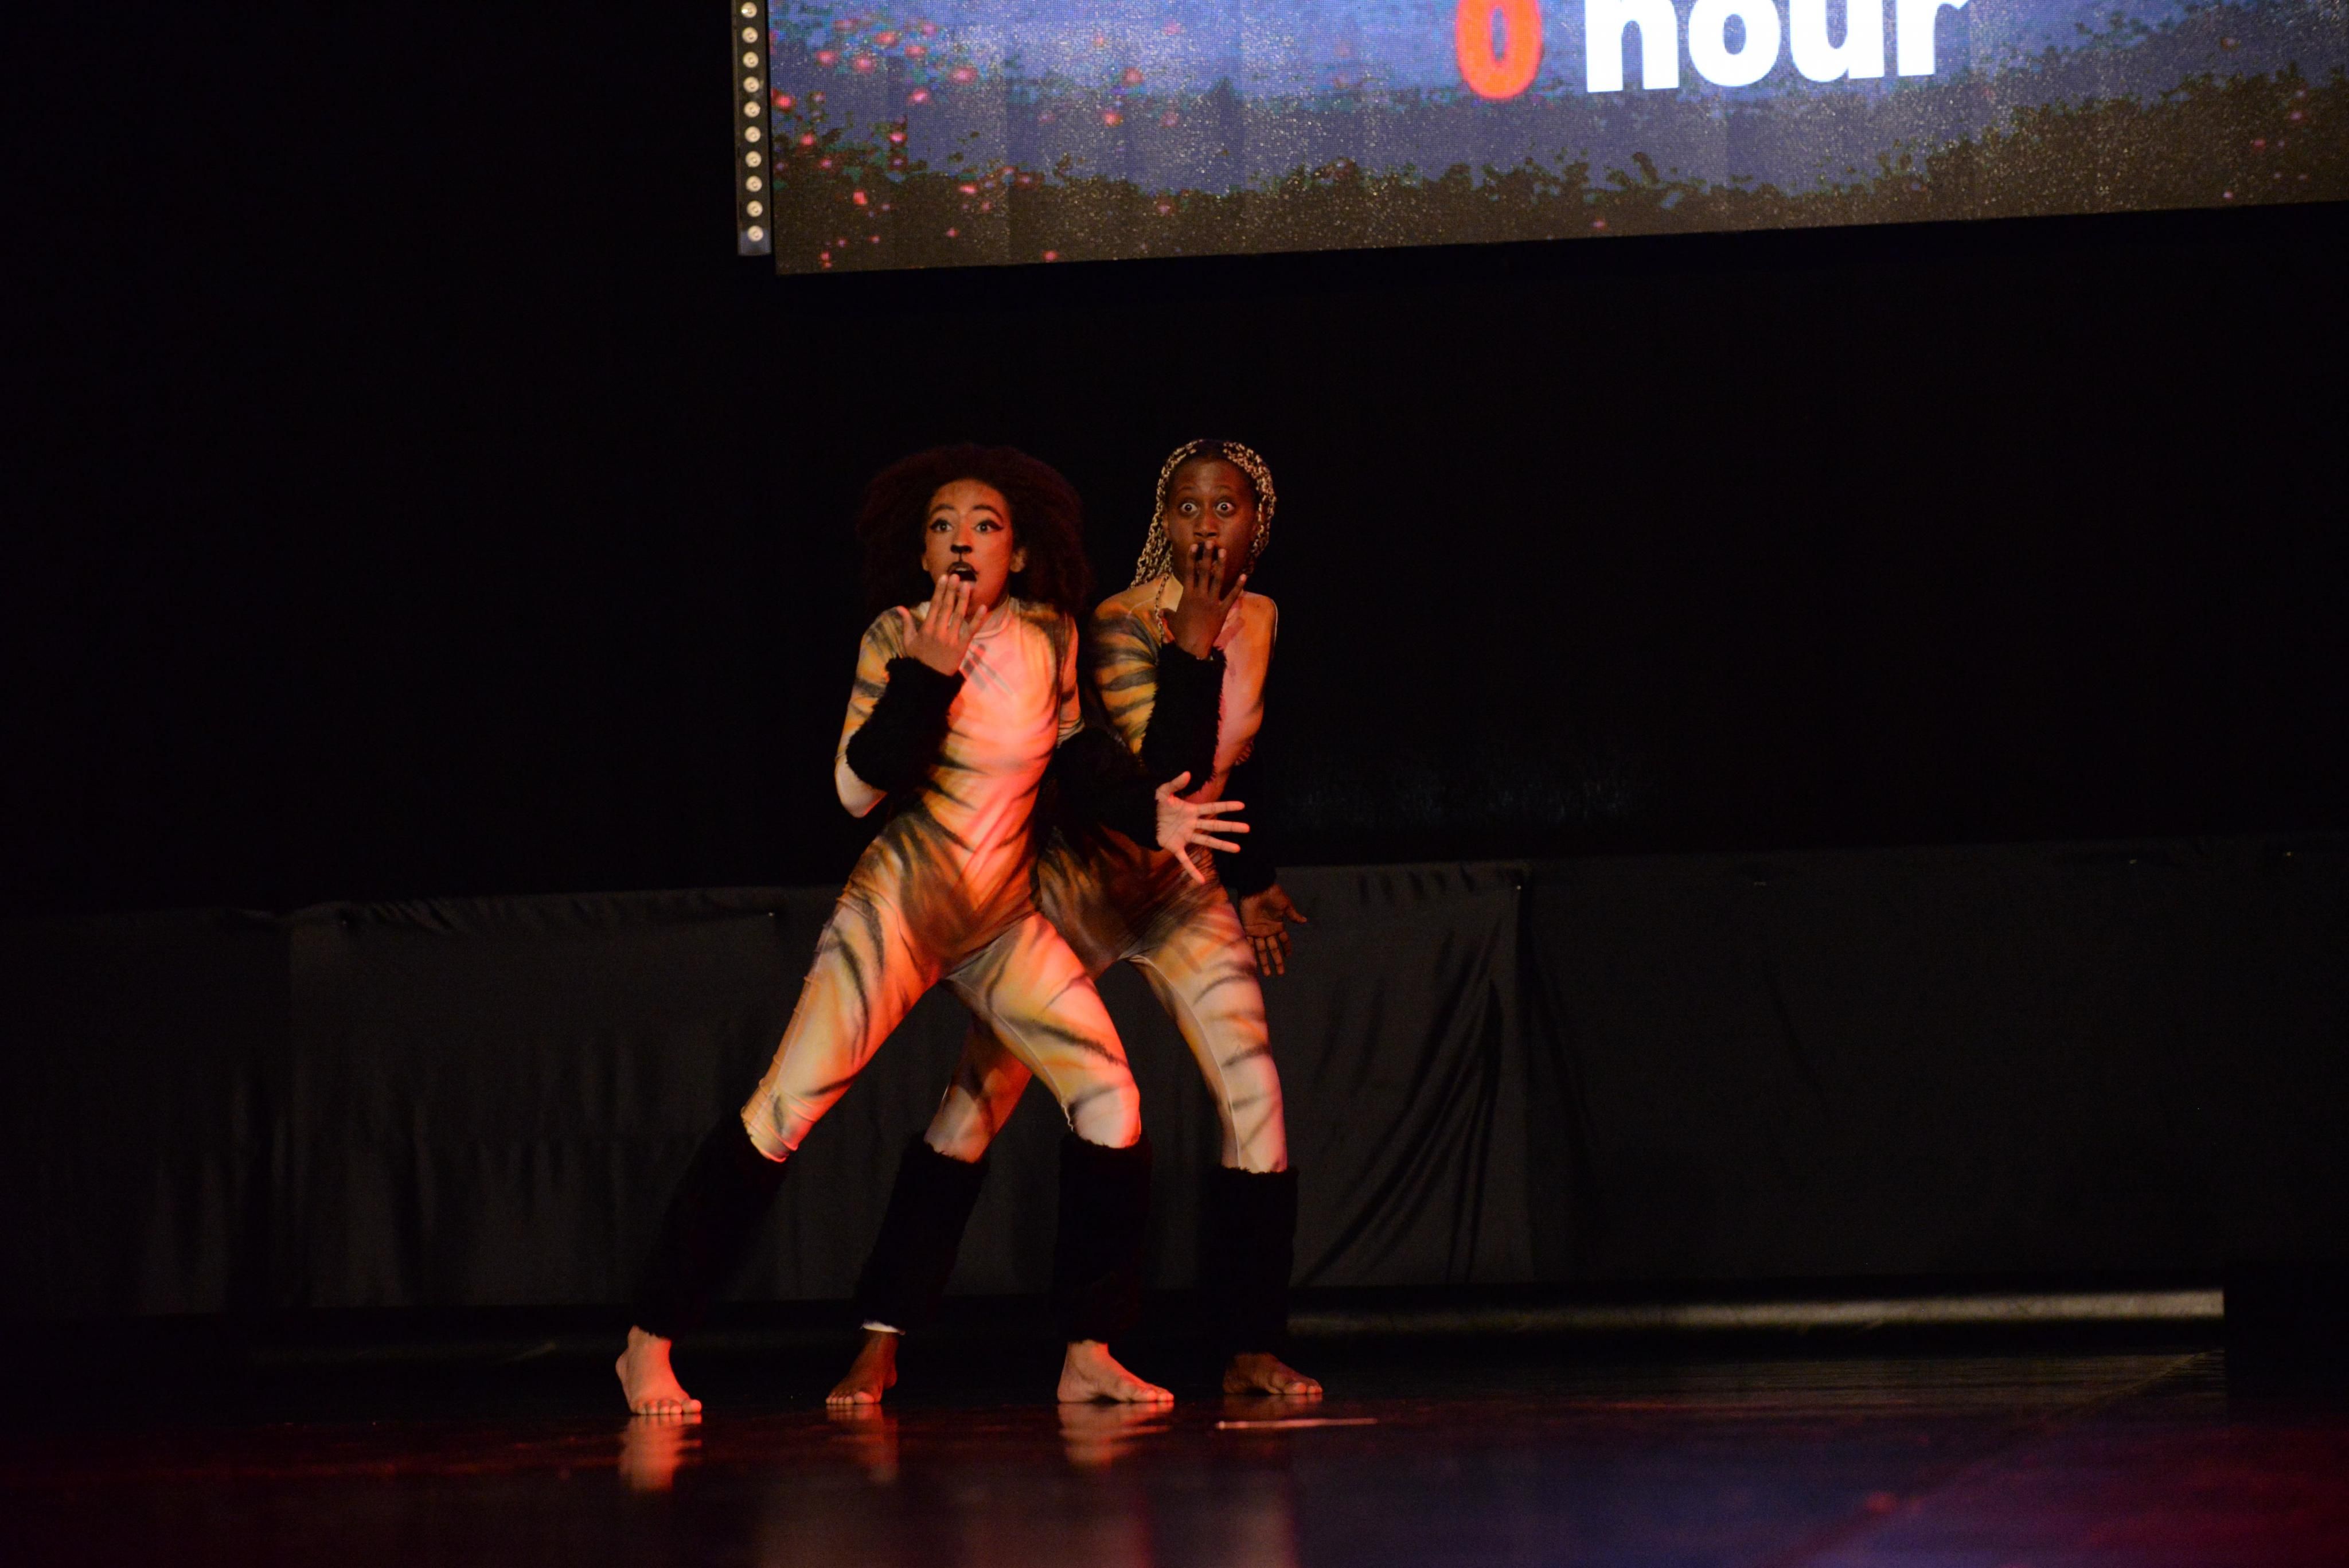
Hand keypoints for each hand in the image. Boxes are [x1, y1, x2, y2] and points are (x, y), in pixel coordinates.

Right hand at [901, 572, 984, 673]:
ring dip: (964, 599)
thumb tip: (900, 607)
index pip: (934, 605)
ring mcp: (952, 639)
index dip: (940, 590)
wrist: (928, 679)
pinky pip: (971, 630)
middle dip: (952, 590)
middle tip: (957, 576)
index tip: (944, 578)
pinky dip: (978, 619)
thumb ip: (906, 623)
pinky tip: (983, 607)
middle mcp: (939, 631)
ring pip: (959, 616)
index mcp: (926, 629)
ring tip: (968, 586)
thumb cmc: (918, 659)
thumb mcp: (908, 642)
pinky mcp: (962, 646)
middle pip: (947, 607)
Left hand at [1152, 772, 1247, 883]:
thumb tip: (1188, 773)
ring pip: (1207, 842)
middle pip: (1214, 825)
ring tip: (1237, 849)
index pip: (1212, 808)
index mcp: (1191, 810)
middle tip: (1247, 828)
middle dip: (1230, 826)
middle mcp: (1192, 824)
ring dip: (1222, 845)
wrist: (1142, 818)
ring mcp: (1186, 836)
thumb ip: (1176, 783)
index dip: (1226, 806)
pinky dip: (1192, 871)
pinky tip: (1201, 880)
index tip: (1241, 806)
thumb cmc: (1155, 804)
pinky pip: (1186, 860)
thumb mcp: (1163, 791)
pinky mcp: (1176, 847)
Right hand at [1164, 540, 1245, 658]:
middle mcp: (1200, 595)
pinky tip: (1244, 575)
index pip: (1189, 572)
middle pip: (1204, 571)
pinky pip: (1232, 596)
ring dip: (1221, 564)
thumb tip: (1162, 611)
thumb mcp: (1172, 620)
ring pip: (1218, 579)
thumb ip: (1168, 613)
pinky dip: (1239, 586)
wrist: (1192, 645)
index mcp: (1187, 595)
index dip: (1191, 558)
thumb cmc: (1181, 632)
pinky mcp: (1222, 610)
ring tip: (1224, 551)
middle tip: (1211, 542)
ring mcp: (1212, 601)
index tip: (1194, 546)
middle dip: (1207, 556)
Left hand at [1238, 883, 1308, 976]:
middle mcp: (1268, 931)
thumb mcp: (1286, 905)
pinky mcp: (1247, 928)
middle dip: (1276, 961)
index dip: (1286, 949)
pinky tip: (1251, 962)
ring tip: (1266, 973)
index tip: (1288, 957)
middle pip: (1273, 949)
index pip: (1283, 941)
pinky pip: (1248, 942)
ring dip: (1263, 961)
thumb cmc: (1273, 895)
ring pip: (1261, 950)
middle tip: (1280, 973)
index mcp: (1278, 926)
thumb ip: (1293, 915)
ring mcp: (1258, 931)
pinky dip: (1249, 951)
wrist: (1257, 888)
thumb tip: (1304, 921)